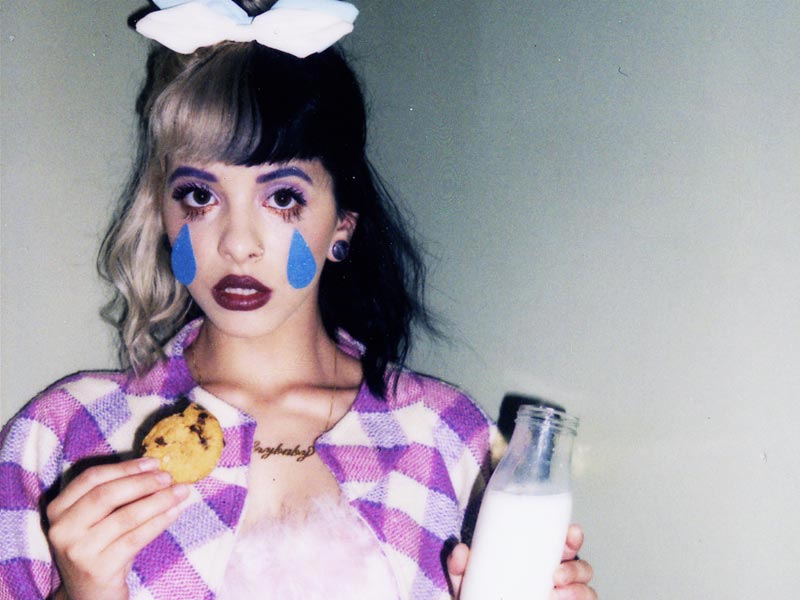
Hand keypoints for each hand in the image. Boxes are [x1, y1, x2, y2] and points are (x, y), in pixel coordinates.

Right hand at [46, 458, 189, 599]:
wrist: (89, 595)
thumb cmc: (101, 548)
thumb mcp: (98, 519)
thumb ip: (115, 495)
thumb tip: (155, 468)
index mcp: (58, 509)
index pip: (92, 478)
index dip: (125, 467)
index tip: (153, 462)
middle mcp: (62, 529)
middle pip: (107, 494)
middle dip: (143, 482)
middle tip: (169, 477)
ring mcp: (78, 551)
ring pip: (125, 516)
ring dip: (158, 501)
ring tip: (181, 492)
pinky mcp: (98, 569)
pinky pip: (135, 538)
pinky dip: (158, 522)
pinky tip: (175, 512)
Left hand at [446, 524, 595, 599]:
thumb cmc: (482, 595)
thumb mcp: (470, 579)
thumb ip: (461, 566)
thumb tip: (460, 551)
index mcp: (539, 559)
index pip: (564, 543)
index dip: (573, 536)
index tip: (571, 532)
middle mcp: (557, 576)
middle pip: (582, 566)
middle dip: (576, 568)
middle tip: (556, 576)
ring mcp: (564, 596)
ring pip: (586, 590)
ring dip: (578, 591)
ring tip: (555, 596)